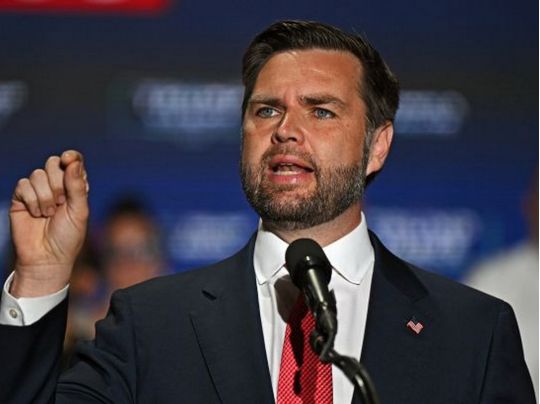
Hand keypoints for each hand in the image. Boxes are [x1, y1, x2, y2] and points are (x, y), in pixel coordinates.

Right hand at [9, 150, 88, 296]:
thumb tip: (72, 161)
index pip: (73, 162)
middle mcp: (56, 186)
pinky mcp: (21, 198)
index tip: (68, 159)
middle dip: (57, 182)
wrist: (46, 257)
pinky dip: (32, 200)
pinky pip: (23, 185)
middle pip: (53, 163)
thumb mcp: (79, 211)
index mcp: (75, 186)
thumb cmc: (68, 236)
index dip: (70, 157)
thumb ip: (77, 186)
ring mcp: (38, 191)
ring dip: (45, 195)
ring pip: (38, 174)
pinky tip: (36, 214)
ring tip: (49, 214)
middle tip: (61, 202)